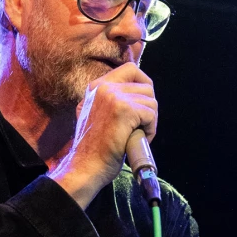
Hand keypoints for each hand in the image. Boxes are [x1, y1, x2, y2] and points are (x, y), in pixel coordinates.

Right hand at [49, 63, 156, 209]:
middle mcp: (104, 87)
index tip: (144, 103)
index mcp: (96, 87)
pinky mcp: (124, 110)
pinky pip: (151, 114)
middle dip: (149, 107)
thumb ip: (109, 101)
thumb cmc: (93, 149)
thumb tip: (135, 94)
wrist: (85, 167)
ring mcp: (113, 97)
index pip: (130, 69)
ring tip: (138, 135)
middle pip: (146, 86)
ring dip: (150, 121)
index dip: (144, 83)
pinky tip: (139, 139)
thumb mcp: (94, 115)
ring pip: (151, 101)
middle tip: (141, 125)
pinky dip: (151, 129)